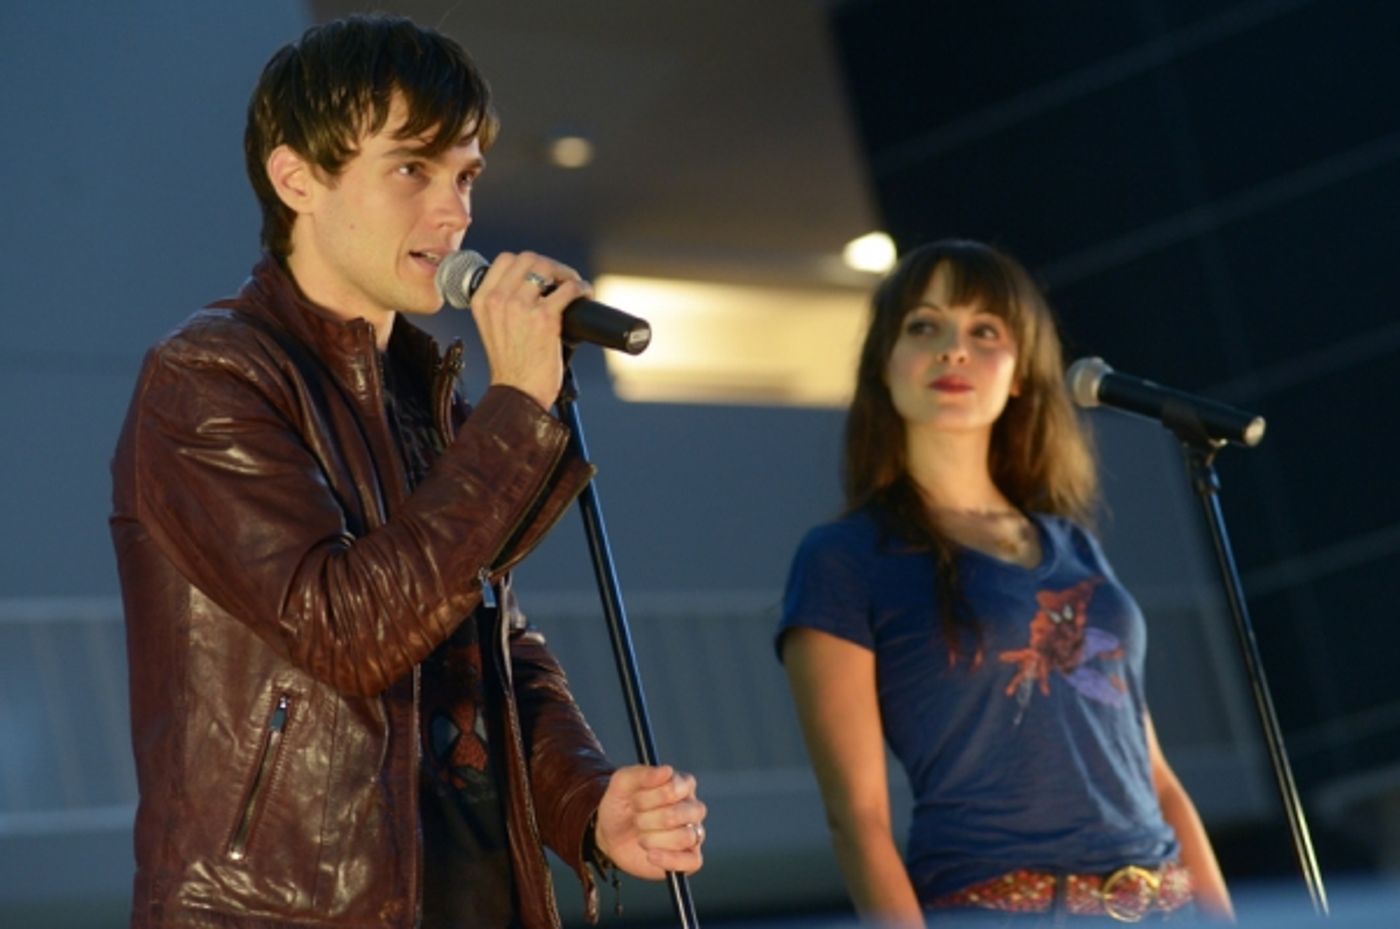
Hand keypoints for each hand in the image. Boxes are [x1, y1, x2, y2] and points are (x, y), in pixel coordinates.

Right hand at [470, 250, 589, 409]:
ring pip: (549, 268)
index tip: (541, 273)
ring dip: (568, 274)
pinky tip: (584, 295)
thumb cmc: (510, 366)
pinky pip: (568, 289)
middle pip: (529, 258)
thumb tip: (532, 286)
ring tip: (575, 286)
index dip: (528, 261)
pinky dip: (581, 288)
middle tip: (562, 278)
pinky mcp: (544, 318)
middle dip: (550, 264)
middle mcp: (499, 300)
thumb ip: (503, 305)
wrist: (517, 393)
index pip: (506, 260)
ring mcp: (521, 307)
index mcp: (482, 300)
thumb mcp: (493, 328)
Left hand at [593, 764, 706, 879]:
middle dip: (649, 818)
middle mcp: (692, 808)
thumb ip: (641, 773)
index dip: (651, 796)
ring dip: (654, 838)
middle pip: (681, 814)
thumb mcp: (621, 784)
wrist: (610, 835)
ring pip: (685, 837)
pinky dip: (668, 859)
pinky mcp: (689, 858)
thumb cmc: (621, 805)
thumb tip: (666, 770)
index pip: (676, 788)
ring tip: (641, 837)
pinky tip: (650, 855)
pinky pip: (692, 862)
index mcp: (682, 784)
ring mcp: (693, 833)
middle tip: (636, 818)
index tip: (635, 799)